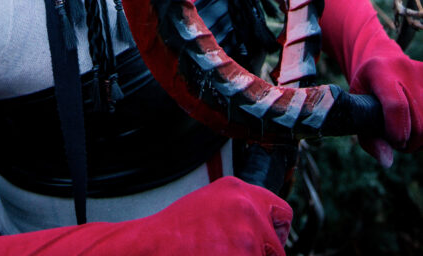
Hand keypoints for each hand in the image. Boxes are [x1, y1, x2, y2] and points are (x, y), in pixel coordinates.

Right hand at [139, 177, 291, 254]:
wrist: (156, 245)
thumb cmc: (176, 229)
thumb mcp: (211, 202)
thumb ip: (240, 210)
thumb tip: (261, 226)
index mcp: (239, 190)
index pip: (283, 213)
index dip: (276, 231)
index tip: (267, 241)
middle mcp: (248, 209)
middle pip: (277, 246)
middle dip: (261, 254)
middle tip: (235, 253)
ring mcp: (248, 237)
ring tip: (220, 254)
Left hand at [320, 0, 422, 165]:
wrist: (379, 57)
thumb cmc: (366, 88)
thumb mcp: (357, 106)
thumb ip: (368, 137)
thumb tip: (388, 162)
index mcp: (379, 72)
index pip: (396, 107)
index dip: (398, 132)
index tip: (395, 143)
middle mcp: (403, 68)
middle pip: (420, 120)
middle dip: (411, 140)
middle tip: (399, 141)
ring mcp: (422, 72)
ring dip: (422, 136)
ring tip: (409, 132)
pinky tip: (418, 121)